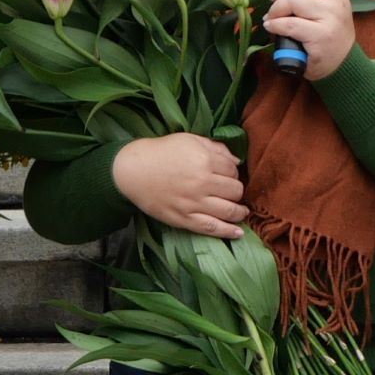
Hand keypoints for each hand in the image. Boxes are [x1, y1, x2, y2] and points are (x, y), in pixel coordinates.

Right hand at [112, 132, 247, 235]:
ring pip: (228, 211)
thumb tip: (237, 161)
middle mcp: (202, 183)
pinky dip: (228, 232)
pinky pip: (211, 228)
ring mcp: (193, 203)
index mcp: (205, 160)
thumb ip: (216, 148)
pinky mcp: (184, 219)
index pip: (233, 170)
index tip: (228, 175)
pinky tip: (238, 234)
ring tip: (241, 212)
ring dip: (239, 212)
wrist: (133, 170)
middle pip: (235, 191)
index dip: (233, 173)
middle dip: (236, 191)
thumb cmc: (163, 152)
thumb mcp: (190, 140)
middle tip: (232, 192)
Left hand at [264, 0, 356, 81]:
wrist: (341, 66)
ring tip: (273, 19)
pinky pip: (289, 24)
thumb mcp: (328, 10)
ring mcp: (330, 19)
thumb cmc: (327, 36)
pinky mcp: (320, 36)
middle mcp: (336, 2)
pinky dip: (275, 25)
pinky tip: (272, 28)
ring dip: (275, 10)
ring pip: (292, 0)